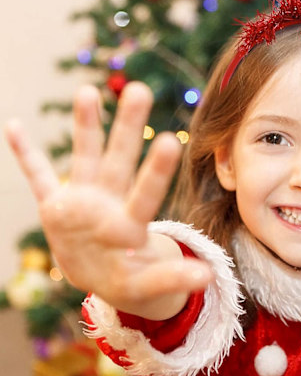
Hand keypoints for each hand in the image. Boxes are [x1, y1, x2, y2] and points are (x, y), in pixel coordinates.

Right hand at [4, 82, 211, 318]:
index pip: (146, 193)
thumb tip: (206, 277)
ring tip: (88, 92)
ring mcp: (82, 201)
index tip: (171, 141)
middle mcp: (109, 203)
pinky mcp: (56, 207)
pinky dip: (26, 155)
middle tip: (139, 90)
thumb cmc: (131, 279)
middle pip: (119, 160)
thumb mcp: (149, 285)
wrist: (105, 278)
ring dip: (85, 126)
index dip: (156, 170)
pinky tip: (13, 126)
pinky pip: (39, 177)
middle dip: (127, 128)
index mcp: (130, 223)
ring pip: (85, 157)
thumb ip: (171, 279)